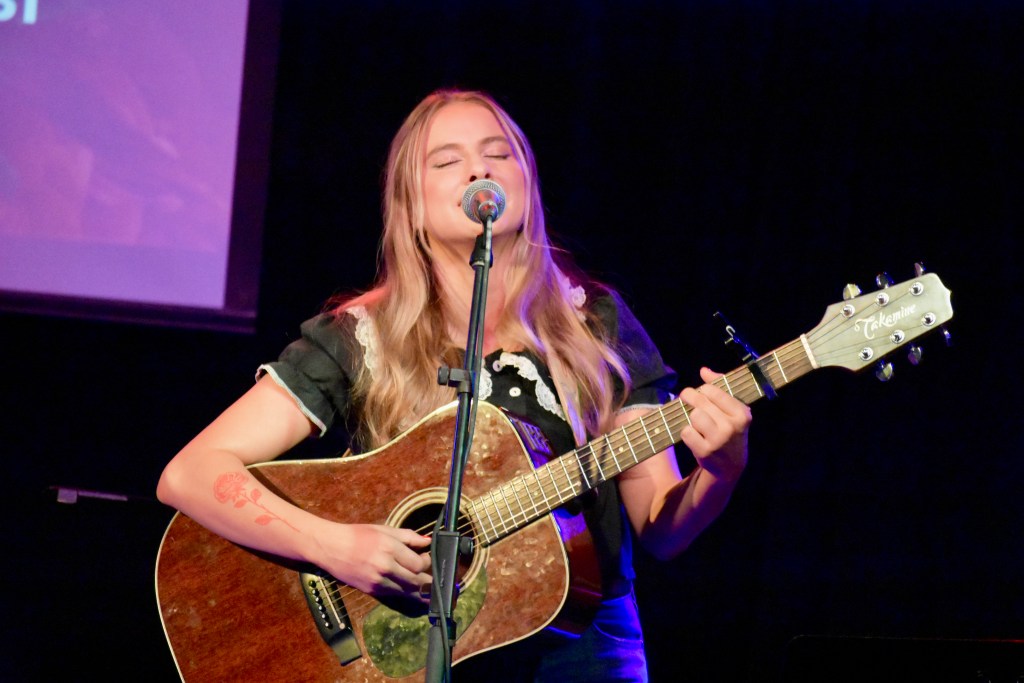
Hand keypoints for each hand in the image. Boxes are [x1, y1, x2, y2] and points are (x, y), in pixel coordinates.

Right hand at [312, 523, 431, 601]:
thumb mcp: (384, 529)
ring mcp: (377, 582)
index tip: (428, 559)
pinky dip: (405, 594)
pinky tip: (412, 592)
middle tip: (435, 579)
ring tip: (429, 589)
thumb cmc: (357, 535)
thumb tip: (427, 541)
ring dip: (420, 591)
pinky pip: (394, 595)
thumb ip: (408, 536)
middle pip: (416, 581)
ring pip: (407, 592)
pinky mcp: (371, 591)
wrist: (331, 548)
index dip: (427, 563)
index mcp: (389, 548)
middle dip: (428, 581)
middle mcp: (385, 567)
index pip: (418, 564)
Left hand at [677, 366, 751, 482]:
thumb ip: (720, 386)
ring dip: (692, 418)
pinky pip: (686, 432)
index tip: (703, 392)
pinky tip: (695, 436)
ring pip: (694, 415)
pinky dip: (687, 433)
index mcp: (742, 414)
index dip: (704, 389)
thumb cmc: (730, 431)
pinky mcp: (705, 452)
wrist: (731, 465)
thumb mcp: (733, 410)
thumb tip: (704, 370)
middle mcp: (732, 426)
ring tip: (698, 422)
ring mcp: (718, 440)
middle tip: (687, 397)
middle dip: (690, 397)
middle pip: (700, 402)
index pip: (714, 391)